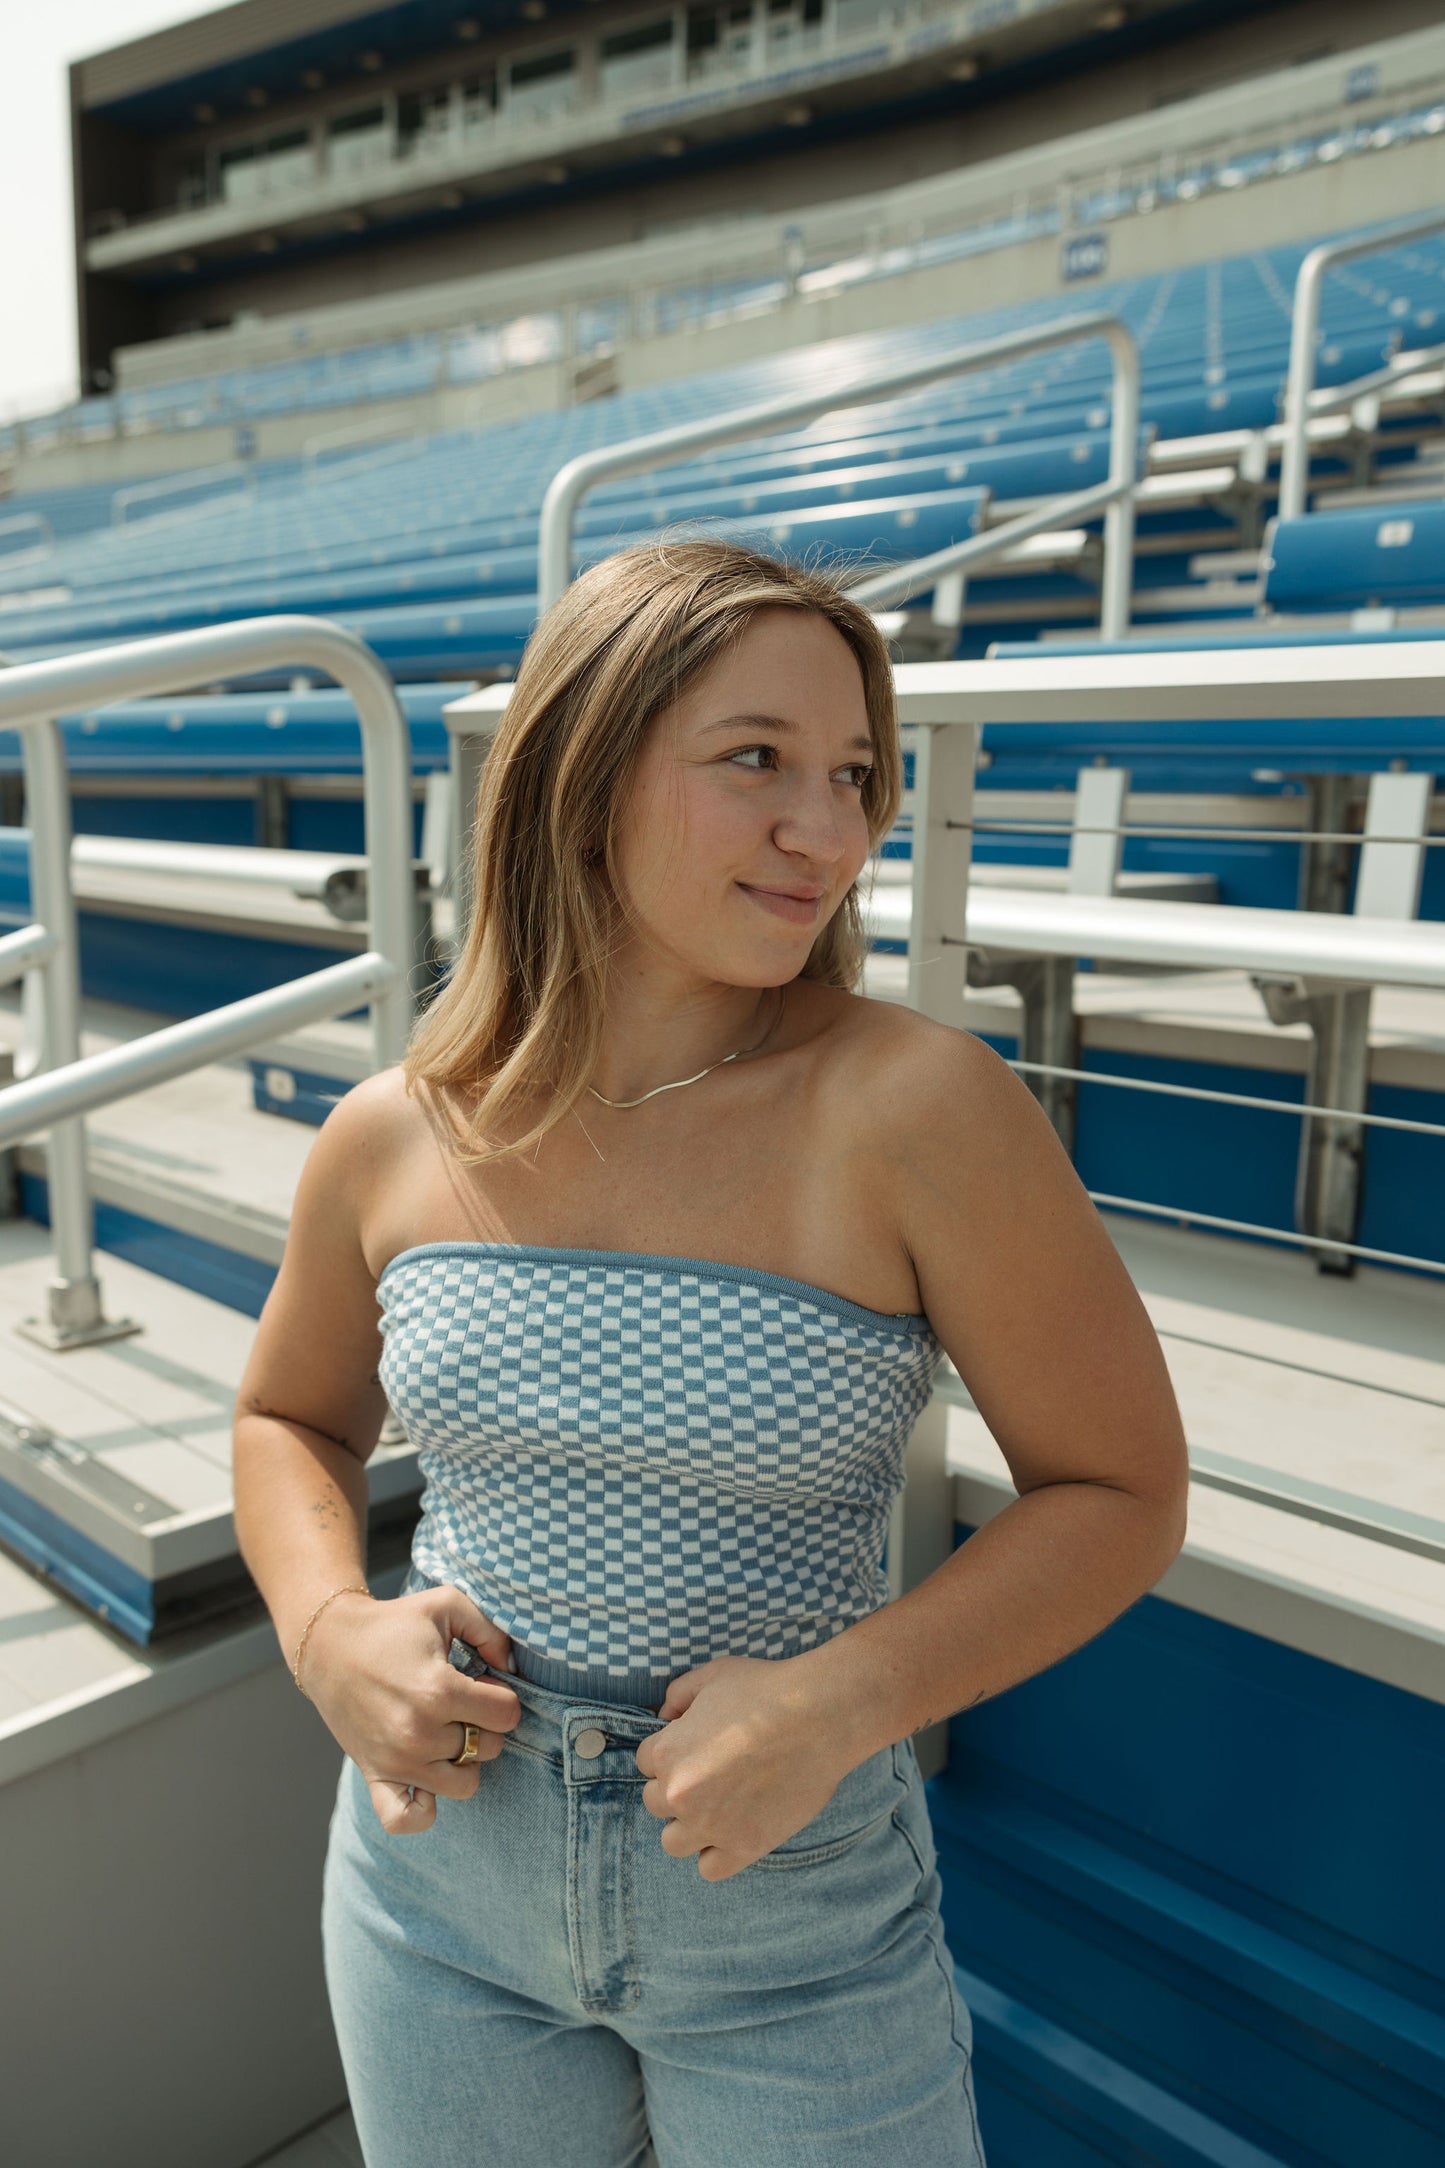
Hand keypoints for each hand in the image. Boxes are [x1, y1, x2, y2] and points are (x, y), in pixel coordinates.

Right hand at [303, 1584, 520, 1835]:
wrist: (330, 1645)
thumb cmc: (392, 1623)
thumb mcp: (447, 1604)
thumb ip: (491, 1631)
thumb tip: (511, 1668)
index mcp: (439, 1690)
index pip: (507, 1715)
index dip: (502, 1696)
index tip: (481, 1683)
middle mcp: (419, 1732)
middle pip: (490, 1748)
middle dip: (485, 1724)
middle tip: (460, 1703)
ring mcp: (397, 1760)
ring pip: (464, 1785)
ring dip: (463, 1760)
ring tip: (445, 1732)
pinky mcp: (375, 1776)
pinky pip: (405, 1819)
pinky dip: (422, 1810)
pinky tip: (426, 1778)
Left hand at [633, 1653, 857, 1880]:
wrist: (819, 1716)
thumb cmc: (766, 1690)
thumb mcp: (712, 1675)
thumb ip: (677, 1695)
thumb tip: (665, 1717)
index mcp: (667, 1753)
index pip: (645, 1763)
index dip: (672, 1752)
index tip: (697, 1748)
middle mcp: (681, 1794)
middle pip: (656, 1803)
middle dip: (678, 1788)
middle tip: (712, 1774)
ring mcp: (711, 1826)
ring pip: (673, 1842)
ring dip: (689, 1826)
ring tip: (718, 1807)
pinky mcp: (744, 1846)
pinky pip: (709, 1869)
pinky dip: (716, 1854)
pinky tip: (733, 1831)